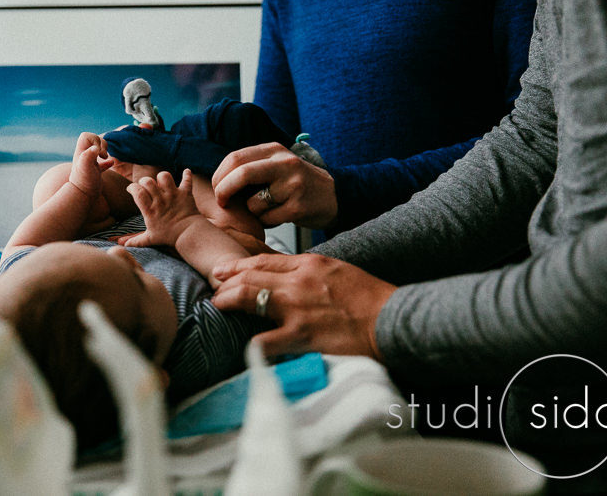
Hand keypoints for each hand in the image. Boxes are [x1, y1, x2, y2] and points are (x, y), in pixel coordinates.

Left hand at [68, 132, 115, 198]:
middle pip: (94, 140)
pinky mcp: (95, 171)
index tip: (98, 151)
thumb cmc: (84, 182)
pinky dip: (108, 162)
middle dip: (102, 144)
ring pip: (98, 149)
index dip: (95, 139)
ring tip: (104, 159)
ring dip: (105, 151)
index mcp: (81, 152)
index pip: (86, 136)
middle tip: (102, 156)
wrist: (82, 197)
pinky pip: (103, 163)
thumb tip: (95, 148)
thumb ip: (88, 156)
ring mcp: (90, 163)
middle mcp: (84, 156)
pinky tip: (110, 165)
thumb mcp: (85, 168)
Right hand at [119, 169, 201, 247]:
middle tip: (146, 186)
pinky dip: (187, 175)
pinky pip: (187, 180)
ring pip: (165, 176)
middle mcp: (160, 200)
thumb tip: (123, 246)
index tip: (131, 189)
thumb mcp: (150, 239)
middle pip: (148, 181)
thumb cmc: (168, 237)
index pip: (137, 192)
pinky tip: (186, 172)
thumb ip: (136, 240)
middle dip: (144, 181)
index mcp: (150, 210)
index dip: (132, 188)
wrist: (189, 235)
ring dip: (162, 178)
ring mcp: (173, 195)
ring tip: (162, 183)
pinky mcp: (185, 194)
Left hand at [210, 253, 395, 359]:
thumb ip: (310, 270)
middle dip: (226, 283)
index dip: (238, 265)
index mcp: (308, 264)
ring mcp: (297, 308)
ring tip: (218, 307)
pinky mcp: (301, 335)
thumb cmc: (369, 297)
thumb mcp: (337, 270)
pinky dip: (251, 343)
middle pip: (249, 276)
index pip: (263, 260)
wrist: (391, 318)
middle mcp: (298, 281)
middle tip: (215, 291)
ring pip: (248, 297)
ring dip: (228, 302)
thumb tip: (288, 276)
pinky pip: (265, 340)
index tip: (222, 271)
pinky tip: (242, 346)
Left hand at [212, 143, 336, 227]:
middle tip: (221, 201)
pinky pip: (267, 219)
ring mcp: (293, 185)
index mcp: (274, 150)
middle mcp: (284, 164)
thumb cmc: (296, 183)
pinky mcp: (298, 207)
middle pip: (241, 174)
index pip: (235, 158)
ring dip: (252, 211)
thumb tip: (216, 179)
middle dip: (223, 190)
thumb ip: (251, 166)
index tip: (216, 188)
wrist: (334, 196)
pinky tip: (279, 216)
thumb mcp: (276, 164)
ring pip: (253, 203)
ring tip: (266, 209)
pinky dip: (266, 221)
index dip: (219, 175)